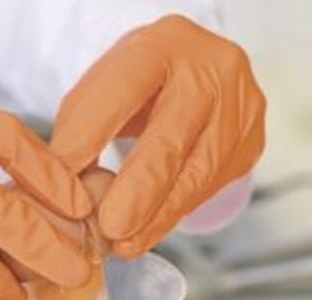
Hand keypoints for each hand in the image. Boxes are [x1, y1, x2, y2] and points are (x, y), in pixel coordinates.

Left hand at [50, 14, 266, 257]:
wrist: (202, 73)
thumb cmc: (146, 81)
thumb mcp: (107, 82)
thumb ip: (84, 122)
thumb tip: (67, 180)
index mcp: (166, 44)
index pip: (126, 87)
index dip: (93, 130)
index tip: (62, 170)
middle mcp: (212, 72)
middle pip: (172, 138)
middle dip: (137, 190)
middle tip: (110, 226)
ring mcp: (239, 110)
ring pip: (196, 174)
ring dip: (156, 216)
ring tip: (123, 243)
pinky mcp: (249, 145)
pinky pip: (209, 189)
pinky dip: (172, 215)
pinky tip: (147, 233)